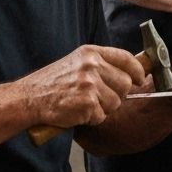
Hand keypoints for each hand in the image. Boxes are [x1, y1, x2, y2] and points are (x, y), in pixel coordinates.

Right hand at [22, 45, 145, 129]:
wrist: (30, 97)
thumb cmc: (54, 82)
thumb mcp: (77, 62)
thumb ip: (100, 64)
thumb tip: (129, 73)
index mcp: (90, 53)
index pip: (125, 58)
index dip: (137, 70)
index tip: (140, 78)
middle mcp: (91, 66)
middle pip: (125, 84)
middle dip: (117, 95)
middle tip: (99, 97)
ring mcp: (89, 85)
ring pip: (115, 103)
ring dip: (103, 108)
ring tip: (84, 103)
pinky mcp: (86, 104)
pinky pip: (101, 116)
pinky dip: (91, 118)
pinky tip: (77, 111)